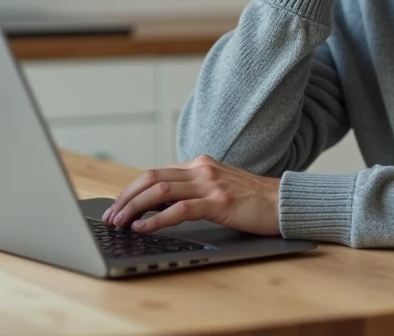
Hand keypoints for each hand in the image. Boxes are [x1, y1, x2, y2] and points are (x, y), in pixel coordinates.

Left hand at [100, 154, 281, 235]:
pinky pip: (180, 209)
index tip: (116, 207)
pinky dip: (156, 219)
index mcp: (199, 165)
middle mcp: (201, 169)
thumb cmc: (251, 201)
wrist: (283, 202)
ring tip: (120, 223)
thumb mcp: (217, 188)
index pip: (155, 173)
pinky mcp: (219, 202)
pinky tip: (143, 228)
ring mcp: (210, 184)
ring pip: (160, 191)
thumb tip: (157, 206)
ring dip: (134, 208)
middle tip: (110, 217)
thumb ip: (192, 191)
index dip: (131, 190)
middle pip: (150, 178)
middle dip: (125, 198)